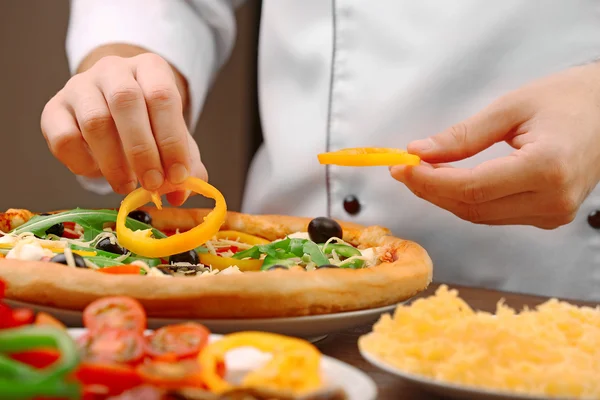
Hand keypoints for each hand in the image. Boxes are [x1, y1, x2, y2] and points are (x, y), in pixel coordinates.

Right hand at [41, 50, 207, 205]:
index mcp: (150, 68)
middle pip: (126, 101)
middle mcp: (113, 69)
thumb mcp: (173, 138)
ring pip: (95, 121)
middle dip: (142, 151)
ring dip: (114, 162)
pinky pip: (64, 138)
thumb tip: (182, 193)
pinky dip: (83, 163)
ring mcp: (80, 86)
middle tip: (152, 184)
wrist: (111, 110)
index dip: (172, 140)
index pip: (162, 96)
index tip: (178, 176)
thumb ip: (185, 164)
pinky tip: (98, 172)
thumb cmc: (150, 124)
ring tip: (128, 186)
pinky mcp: (54, 108)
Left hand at [390, 63, 599, 228]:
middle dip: (431, 190)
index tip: (401, 167)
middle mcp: (552, 199)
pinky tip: (450, 182)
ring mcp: (553, 213)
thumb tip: (419, 152)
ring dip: (445, 197)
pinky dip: (467, 200)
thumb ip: (463, 136)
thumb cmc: (569, 99)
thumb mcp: (511, 107)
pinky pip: (495, 214)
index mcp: (547, 167)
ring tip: (421, 173)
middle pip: (472, 207)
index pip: (471, 188)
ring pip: (480, 215)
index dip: (429, 182)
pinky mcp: (549, 216)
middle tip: (404, 169)